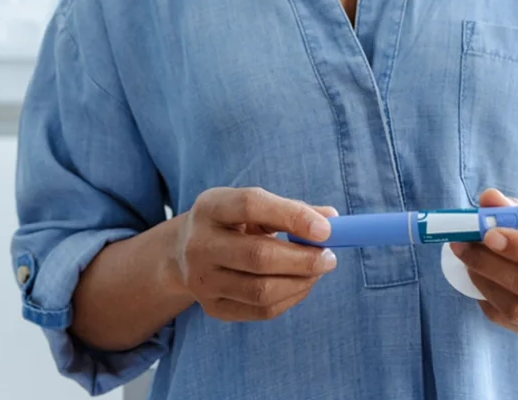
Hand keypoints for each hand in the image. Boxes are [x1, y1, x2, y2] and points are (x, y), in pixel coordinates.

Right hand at [162, 186, 339, 322]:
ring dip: (301, 282)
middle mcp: (199, 244)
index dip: (292, 216)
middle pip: (258, 256)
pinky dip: (290, 298)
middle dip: (303, 259)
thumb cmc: (232, 223)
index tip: (327, 229)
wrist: (184, 253)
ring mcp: (203, 280)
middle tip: (330, 258)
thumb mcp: (253, 207)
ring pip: (261, 290)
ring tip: (318, 271)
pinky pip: (261, 311)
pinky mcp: (213, 307)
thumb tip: (333, 220)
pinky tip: (301, 285)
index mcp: (210, 207)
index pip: (251, 205)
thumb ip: (292, 209)